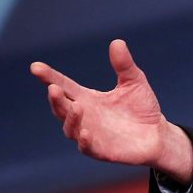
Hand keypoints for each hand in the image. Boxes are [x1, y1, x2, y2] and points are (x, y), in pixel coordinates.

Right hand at [30, 40, 192, 182]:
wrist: (157, 134)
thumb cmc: (142, 107)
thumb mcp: (134, 82)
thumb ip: (123, 65)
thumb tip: (117, 42)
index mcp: (87, 98)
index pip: (64, 86)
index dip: (49, 77)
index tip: (35, 67)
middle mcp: (84, 116)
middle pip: (62, 108)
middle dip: (56, 99)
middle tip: (53, 88)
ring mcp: (90, 135)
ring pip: (71, 128)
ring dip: (71, 118)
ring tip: (77, 106)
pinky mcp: (102, 151)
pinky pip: (88, 148)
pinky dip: (85, 141)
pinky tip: (86, 132)